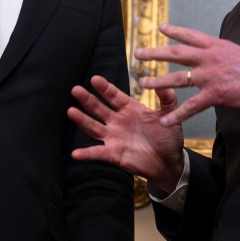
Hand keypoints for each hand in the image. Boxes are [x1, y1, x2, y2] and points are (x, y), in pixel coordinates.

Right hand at [68, 75, 185, 192]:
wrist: (169, 161)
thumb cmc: (168, 136)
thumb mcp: (169, 115)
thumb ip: (167, 99)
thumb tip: (165, 82)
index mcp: (130, 109)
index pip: (114, 96)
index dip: (104, 88)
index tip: (94, 78)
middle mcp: (118, 121)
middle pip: (99, 108)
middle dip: (87, 99)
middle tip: (75, 89)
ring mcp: (114, 137)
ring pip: (94, 127)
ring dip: (82, 120)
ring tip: (70, 111)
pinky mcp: (113, 154)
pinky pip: (98, 153)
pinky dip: (87, 154)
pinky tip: (75, 153)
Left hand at [136, 23, 239, 125]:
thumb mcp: (237, 52)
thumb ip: (219, 53)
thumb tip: (209, 51)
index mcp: (217, 45)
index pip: (190, 35)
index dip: (173, 31)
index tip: (159, 27)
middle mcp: (210, 57)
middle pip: (176, 53)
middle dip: (154, 53)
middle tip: (138, 53)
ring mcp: (211, 76)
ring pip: (177, 78)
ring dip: (157, 81)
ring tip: (142, 83)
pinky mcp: (215, 95)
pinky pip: (190, 106)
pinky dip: (176, 114)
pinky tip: (164, 120)